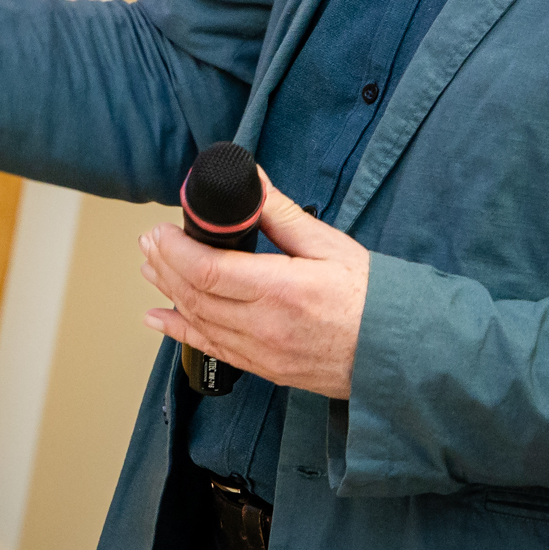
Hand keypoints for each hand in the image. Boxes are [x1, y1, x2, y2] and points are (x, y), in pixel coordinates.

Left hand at [138, 172, 368, 399]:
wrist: (400, 354)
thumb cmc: (372, 298)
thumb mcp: (329, 244)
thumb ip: (281, 213)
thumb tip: (251, 180)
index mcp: (281, 290)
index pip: (208, 270)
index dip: (174, 250)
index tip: (159, 231)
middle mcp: (265, 326)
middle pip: (195, 295)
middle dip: (164, 265)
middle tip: (148, 242)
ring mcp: (264, 353)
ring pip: (199, 322)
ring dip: (168, 293)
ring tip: (149, 269)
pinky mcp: (267, 369)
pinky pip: (213, 350)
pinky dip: (181, 333)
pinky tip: (160, 319)